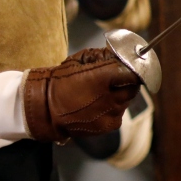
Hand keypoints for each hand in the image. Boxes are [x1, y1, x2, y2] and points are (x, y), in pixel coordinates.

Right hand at [23, 47, 142, 142]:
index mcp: (103, 78)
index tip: (132, 64)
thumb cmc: (61, 81)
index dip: (134, 68)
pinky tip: (100, 104)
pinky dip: (115, 107)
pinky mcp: (109, 126)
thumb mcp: (79, 60)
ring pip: (127, 100)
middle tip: (118, 77)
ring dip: (121, 94)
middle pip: (134, 86)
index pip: (134, 72)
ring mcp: (111, 114)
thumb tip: (120, 54)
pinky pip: (120, 113)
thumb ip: (103, 56)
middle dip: (128, 80)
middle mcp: (110, 98)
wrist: (46, 109)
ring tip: (104, 92)